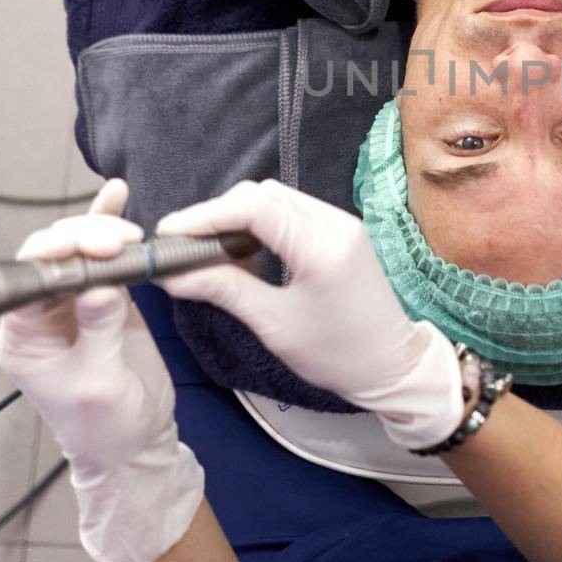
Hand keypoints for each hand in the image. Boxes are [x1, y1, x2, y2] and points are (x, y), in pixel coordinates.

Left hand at [0, 179, 203, 561]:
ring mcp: (72, 300)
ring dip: (99, 230)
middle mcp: (40, 312)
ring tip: (128, 231)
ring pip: (75, 247)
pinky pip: (102, 255)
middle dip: (81, 239)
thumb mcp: (98, 384)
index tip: (87, 245)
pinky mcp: (104, 296)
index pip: (26, 281)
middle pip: (50, 255)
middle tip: (118, 241)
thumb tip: (103, 284)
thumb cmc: (104, 426)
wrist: (135, 442)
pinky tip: (116, 196)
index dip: (54, 255)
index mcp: (22, 337)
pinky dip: (108, 225)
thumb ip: (99, 330)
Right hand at [157, 179, 463, 449]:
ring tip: (204, 245)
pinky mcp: (341, 231)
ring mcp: (341, 223)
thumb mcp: (274, 324)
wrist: (392, 366)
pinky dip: (260, 222)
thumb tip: (171, 274)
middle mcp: (334, 222)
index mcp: (321, 245)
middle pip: (263, 195)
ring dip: (237, 215)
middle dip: (217, 213)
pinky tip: (239, 247)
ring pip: (277, 199)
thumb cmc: (336, 354)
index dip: (205, 215)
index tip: (169, 232)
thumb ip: (223, 290)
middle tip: (181, 242)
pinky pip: (293, 211)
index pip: (253, 207)